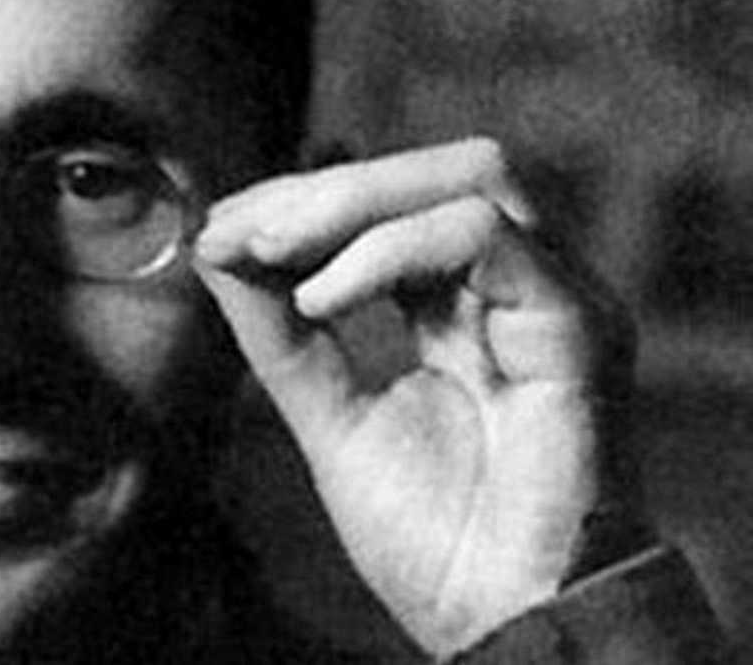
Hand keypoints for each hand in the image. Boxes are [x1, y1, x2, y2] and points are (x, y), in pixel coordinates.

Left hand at [193, 137, 635, 655]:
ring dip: (350, 202)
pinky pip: (480, 235)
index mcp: (468, 309)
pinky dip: (387, 251)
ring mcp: (556, 300)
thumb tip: (219, 247)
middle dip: (318, 191)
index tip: (219, 229)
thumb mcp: (331, 416)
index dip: (303, 202)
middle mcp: (520, 291)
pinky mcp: (576, 323)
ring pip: (464, 179)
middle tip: (233, 228)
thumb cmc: (439, 541)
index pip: (391, 208)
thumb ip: (283, 333)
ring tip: (268, 250)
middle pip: (430, 175)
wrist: (506, 623)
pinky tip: (319, 297)